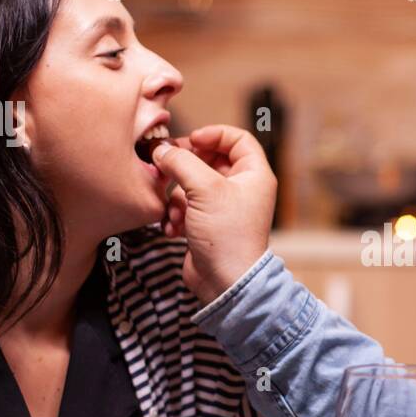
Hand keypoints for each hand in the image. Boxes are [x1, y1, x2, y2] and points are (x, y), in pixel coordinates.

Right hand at [154, 124, 276, 303]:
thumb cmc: (227, 235)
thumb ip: (181, 162)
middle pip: (210, 160)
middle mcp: (242, 189)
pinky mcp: (207, 225)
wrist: (226, 282)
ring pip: (193, 184)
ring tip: (173, 208)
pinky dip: (176, 214)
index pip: (238, 139)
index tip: (191, 139)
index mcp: (254, 175)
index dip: (214, 134)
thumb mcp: (204, 189)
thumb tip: (161, 150)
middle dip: (186, 165)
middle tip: (166, 165)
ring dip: (177, 195)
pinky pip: (186, 207)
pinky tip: (173, 227)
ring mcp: (224, 208)